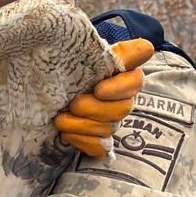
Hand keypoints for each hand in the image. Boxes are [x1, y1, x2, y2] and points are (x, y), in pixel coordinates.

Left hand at [54, 38, 154, 157]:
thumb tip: (146, 47)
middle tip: (73, 104)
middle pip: (121, 110)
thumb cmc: (71, 68)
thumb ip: (119, 52)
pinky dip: (81, 142)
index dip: (119, 89)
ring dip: (80, 125)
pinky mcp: (99, 141)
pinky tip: (66, 134)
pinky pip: (98, 149)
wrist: (49, 88)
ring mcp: (111, 123)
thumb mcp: (87, 53)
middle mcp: (122, 101)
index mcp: (123, 77)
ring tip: (60, 118)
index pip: (135, 83)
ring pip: (107, 130)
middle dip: (93, 109)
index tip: (98, 89)